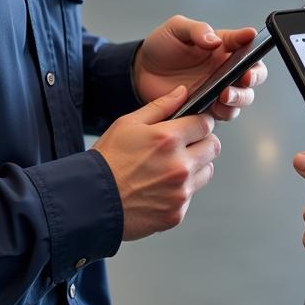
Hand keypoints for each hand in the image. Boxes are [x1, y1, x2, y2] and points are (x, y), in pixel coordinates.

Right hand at [93, 85, 220, 240]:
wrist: (91, 201)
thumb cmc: (107, 160)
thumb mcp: (129, 123)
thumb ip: (161, 105)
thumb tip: (182, 92)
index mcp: (168, 139)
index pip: (206, 124)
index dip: (199, 122)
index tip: (192, 125)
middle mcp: (179, 165)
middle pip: (213, 147)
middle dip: (202, 142)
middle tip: (183, 145)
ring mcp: (180, 192)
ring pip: (207, 171)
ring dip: (196, 166)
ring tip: (170, 167)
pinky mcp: (176, 213)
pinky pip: (191, 195)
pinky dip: (181, 190)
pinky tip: (160, 187)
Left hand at [134, 15, 263, 121]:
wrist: (141, 72)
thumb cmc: (161, 46)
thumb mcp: (177, 28)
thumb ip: (197, 30)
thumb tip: (215, 39)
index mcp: (222, 46)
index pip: (245, 44)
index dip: (252, 43)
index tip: (251, 40)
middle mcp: (224, 68)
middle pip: (254, 74)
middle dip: (254, 76)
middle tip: (244, 77)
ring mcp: (218, 89)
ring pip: (243, 97)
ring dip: (240, 97)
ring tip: (225, 95)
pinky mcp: (208, 107)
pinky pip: (225, 113)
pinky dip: (224, 112)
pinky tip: (214, 106)